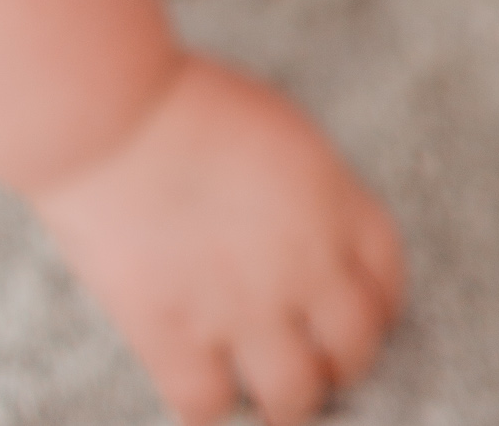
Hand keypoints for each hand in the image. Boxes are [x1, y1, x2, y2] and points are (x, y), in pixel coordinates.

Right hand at [31, 52, 404, 425]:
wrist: (112, 116)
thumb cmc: (185, 103)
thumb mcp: (281, 132)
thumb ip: (309, 194)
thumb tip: (312, 238)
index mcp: (333, 202)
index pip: (386, 277)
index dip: (379, 307)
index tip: (363, 317)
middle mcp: (302, 263)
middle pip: (355, 347)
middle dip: (342, 362)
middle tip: (318, 362)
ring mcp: (242, 308)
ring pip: (294, 396)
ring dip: (285, 398)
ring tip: (264, 389)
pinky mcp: (177, 339)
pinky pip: (209, 408)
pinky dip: (207, 405)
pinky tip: (200, 383)